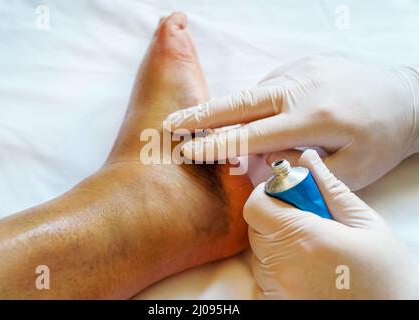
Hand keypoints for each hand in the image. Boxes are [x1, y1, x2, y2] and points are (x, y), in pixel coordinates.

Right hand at [165, 56, 418, 189]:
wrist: (406, 96)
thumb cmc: (381, 138)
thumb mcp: (351, 168)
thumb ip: (302, 169)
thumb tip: (264, 161)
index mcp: (314, 117)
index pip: (253, 134)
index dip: (217, 145)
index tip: (188, 150)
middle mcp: (301, 88)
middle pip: (239, 102)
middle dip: (202, 114)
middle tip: (170, 122)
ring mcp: (300, 70)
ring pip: (251, 92)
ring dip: (223, 108)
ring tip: (194, 122)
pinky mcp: (301, 63)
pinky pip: (266, 85)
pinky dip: (252, 102)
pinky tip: (250, 115)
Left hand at [243, 149, 418, 298]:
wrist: (395, 316)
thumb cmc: (388, 275)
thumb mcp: (366, 224)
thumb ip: (331, 189)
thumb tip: (309, 160)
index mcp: (303, 238)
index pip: (256, 206)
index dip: (268, 194)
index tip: (287, 193)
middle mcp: (282, 265)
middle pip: (256, 227)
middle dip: (274, 216)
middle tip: (305, 218)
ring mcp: (278, 288)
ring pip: (259, 251)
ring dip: (276, 241)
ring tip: (311, 245)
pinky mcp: (278, 303)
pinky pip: (265, 275)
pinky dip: (278, 265)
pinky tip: (307, 266)